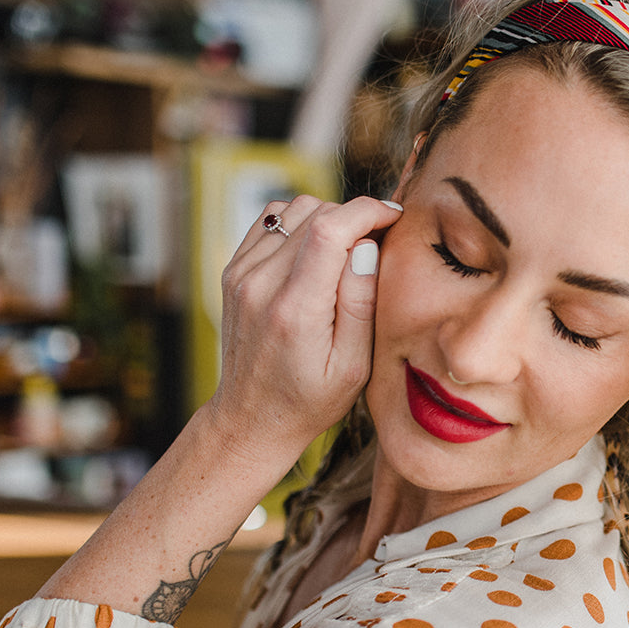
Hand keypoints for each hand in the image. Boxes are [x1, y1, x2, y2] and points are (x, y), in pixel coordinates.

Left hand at [207, 193, 402, 475]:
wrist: (252, 418)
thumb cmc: (310, 400)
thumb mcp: (353, 366)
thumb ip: (361, 304)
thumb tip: (367, 246)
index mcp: (294, 310)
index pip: (329, 228)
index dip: (368, 212)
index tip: (394, 217)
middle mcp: (260, 284)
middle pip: (315, 213)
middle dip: (354, 218)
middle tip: (376, 245)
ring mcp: (241, 274)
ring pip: (293, 209)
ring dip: (327, 219)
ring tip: (346, 251)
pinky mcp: (234, 270)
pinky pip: (272, 220)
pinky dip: (300, 224)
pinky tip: (316, 252)